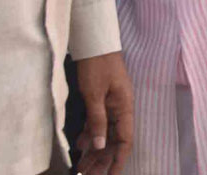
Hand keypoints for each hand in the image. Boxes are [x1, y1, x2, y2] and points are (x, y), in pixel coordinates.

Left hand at [75, 51, 133, 174]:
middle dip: (103, 160)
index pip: (125, 139)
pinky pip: (97, 123)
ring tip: (82, 167)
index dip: (120, 159)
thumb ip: (97, 120)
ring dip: (95, 150)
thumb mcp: (94, 94)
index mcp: (124, 106)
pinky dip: (90, 135)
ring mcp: (111, 104)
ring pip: (104, 133)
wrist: (95, 43)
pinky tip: (81, 146)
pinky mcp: (101, 100)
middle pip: (113, 140)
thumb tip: (99, 146)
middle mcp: (120, 108)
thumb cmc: (98, 66)